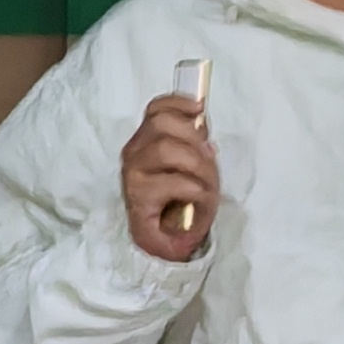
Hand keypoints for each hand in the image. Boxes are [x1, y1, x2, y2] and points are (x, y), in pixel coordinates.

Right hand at [122, 93, 220, 262]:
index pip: (157, 109)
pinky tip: (199, 197)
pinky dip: (193, 187)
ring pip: (166, 149)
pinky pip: (171, 182)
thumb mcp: (196, 165)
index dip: (179, 103)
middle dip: (194, 139)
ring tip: (206, 184)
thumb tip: (201, 126)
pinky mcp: (138, 198)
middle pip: (162, 124)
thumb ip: (196, 142)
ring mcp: (133, 175)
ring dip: (196, 165)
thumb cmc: (186, 200)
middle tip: (210, 160)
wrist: (174, 239)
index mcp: (148, 140)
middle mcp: (135, 153)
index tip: (200, 109)